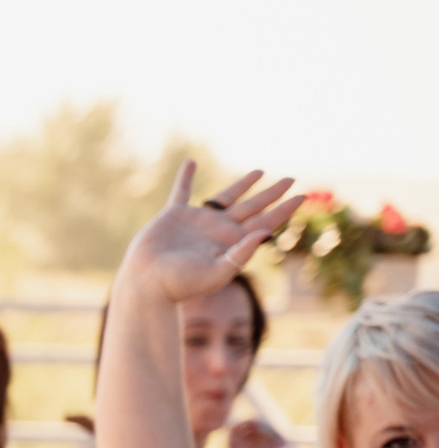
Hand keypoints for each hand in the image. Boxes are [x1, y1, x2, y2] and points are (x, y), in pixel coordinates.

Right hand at [118, 164, 303, 306]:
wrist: (146, 284)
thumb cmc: (180, 284)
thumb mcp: (216, 273)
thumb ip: (241, 254)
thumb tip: (266, 233)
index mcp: (232, 243)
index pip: (265, 222)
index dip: (284, 209)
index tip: (302, 197)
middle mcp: (219, 230)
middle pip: (253, 206)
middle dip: (272, 193)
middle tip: (290, 179)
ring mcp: (197, 222)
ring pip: (226, 197)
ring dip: (243, 184)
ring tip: (260, 171)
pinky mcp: (174, 216)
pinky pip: (181, 192)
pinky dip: (185, 177)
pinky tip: (190, 163)